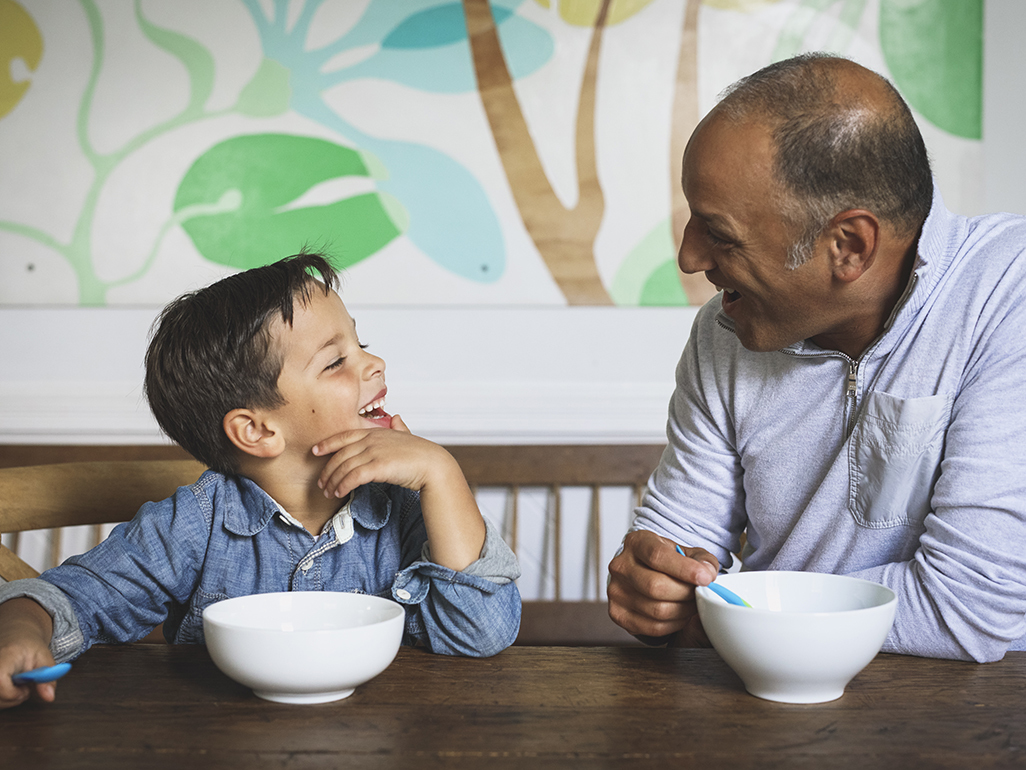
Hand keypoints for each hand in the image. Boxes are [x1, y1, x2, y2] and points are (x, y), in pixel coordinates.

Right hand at [0, 598, 57, 709]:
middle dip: (13, 698)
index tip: (26, 689)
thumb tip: (49, 697)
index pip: (0, 681)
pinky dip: (3, 698)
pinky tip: (9, 689)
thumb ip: (47, 678)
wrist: (16, 638)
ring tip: (17, 687)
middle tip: (25, 687)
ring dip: (7, 700)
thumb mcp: (45, 658)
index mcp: (6, 656)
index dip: (12, 693)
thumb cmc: (29, 647)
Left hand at [313, 414, 450, 499]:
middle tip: (321, 483)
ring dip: (333, 482)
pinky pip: (353, 477)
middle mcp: (372, 440)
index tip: (315, 451)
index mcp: (375, 432)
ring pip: (344, 467)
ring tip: (329, 493)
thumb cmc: (421, 453)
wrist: (433, 464)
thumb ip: (399, 428)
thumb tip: (397, 418)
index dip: (327, 443)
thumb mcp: (407, 436)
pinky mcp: (378, 467)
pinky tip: (340, 493)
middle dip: (328, 470)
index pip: (345, 436)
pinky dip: (343, 485)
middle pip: (340, 455)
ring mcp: (374, 452)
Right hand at [607, 530, 718, 644]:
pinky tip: (678, 614)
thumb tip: (707, 573)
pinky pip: (653, 627)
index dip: (685, 569)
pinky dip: (673, 624)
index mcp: (636, 543)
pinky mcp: (618, 614)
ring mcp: (616, 591)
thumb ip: (702, 560)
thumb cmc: (666, 562)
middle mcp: (621, 566)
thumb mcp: (685, 552)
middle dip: (686, 594)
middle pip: (656, 586)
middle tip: (698, 594)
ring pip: (657, 610)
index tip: (705, 578)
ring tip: (690, 603)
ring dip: (683, 611)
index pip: (658, 556)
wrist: (643, 573)